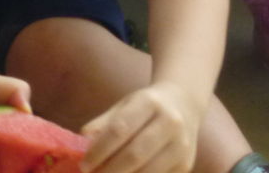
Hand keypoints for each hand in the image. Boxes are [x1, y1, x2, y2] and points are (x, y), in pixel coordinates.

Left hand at [80, 82, 199, 172]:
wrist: (185, 105)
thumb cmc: (147, 107)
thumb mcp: (125, 105)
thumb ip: (103, 123)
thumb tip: (82, 142)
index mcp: (151, 102)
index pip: (121, 129)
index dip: (100, 150)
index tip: (84, 164)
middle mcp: (171, 122)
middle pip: (134, 154)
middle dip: (108, 171)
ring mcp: (181, 145)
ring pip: (146, 172)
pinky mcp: (185, 165)